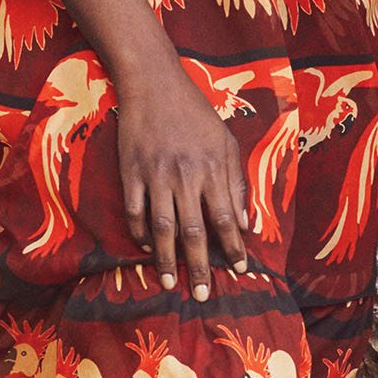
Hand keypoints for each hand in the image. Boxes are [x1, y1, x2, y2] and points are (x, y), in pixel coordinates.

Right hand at [118, 63, 251, 300]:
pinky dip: (140, 233)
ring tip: (170, 282)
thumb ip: (236, 183)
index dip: (234, 248)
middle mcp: (185, 176)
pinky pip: (135, 212)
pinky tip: (147, 248)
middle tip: (201, 295)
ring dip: (166, 259)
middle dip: (200, 266)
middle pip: (194, 231)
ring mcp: (155, 176)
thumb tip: (246, 223)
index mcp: (212, 169)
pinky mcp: (131, 172)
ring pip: (162, 227)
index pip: (226, 219)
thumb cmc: (195, 114)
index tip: (240, 271)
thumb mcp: (225, 142)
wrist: (154, 83)